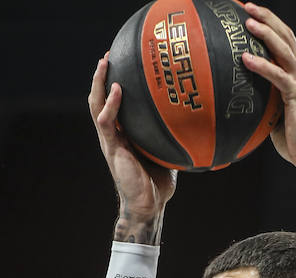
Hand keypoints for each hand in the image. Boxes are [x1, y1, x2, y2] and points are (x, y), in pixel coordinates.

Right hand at [88, 54, 176, 242]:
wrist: (149, 206)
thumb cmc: (159, 182)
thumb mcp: (168, 151)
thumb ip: (174, 133)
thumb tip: (198, 117)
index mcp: (124, 133)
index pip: (115, 102)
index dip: (115, 82)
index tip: (122, 60)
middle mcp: (114, 133)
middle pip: (100, 98)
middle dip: (102, 76)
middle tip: (108, 54)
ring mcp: (110, 141)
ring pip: (97, 105)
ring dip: (99, 83)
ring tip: (105, 63)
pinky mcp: (112, 149)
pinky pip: (107, 122)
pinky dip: (111, 105)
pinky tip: (118, 90)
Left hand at [241, 4, 295, 173]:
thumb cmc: (293, 140)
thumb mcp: (274, 113)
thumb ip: (263, 99)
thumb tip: (238, 96)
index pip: (286, 41)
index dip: (270, 23)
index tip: (250, 12)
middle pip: (286, 36)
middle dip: (267, 18)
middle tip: (246, 6)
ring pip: (284, 50)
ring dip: (266, 34)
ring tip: (247, 23)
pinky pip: (278, 77)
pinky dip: (262, 65)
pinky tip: (246, 58)